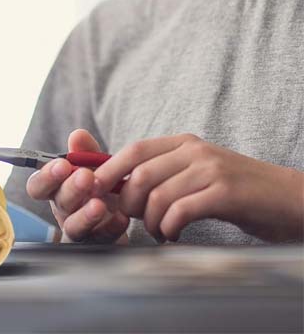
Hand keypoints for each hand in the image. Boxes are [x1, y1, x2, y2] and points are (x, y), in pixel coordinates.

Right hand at [26, 128, 129, 243]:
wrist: (127, 214)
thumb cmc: (103, 187)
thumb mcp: (96, 167)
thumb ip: (86, 152)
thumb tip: (78, 135)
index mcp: (57, 189)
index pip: (38, 185)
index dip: (46, 176)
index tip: (62, 164)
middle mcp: (64, 210)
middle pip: (59, 202)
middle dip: (71, 188)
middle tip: (86, 177)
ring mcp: (80, 231)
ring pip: (74, 226)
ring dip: (85, 214)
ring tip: (99, 204)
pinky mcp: (99, 245)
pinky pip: (102, 240)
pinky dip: (112, 228)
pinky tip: (122, 217)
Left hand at [93, 134, 303, 242]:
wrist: (289, 200)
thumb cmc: (237, 193)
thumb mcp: (197, 173)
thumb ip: (163, 175)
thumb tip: (118, 186)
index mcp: (183, 143)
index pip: (134, 150)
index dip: (108, 170)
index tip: (94, 190)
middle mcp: (194, 150)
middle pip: (140, 174)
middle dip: (128, 203)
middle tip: (133, 221)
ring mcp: (210, 169)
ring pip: (158, 195)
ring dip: (150, 221)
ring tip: (159, 232)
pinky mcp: (225, 193)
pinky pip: (181, 211)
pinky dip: (169, 228)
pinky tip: (174, 235)